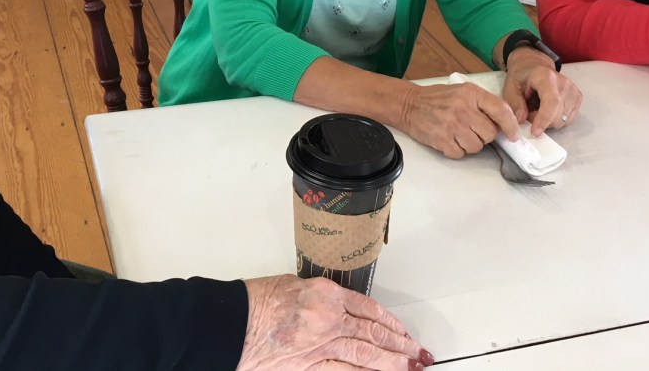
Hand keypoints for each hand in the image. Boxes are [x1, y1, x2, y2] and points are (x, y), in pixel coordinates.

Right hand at [238, 275, 431, 370]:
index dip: (391, 322)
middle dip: (400, 344)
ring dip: (393, 361)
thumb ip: (319, 299)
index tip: (402, 331)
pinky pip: (345, 370)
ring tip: (411, 366)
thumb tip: (338, 310)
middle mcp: (329, 316)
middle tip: (418, 353)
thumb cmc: (254, 303)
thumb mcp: (292, 287)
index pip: (369, 308)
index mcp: (325, 292)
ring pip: (367, 352)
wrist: (230, 322)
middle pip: (374, 331)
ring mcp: (321, 342)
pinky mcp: (310, 365)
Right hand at [400, 80, 518, 158]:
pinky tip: (449, 139)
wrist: (408, 104)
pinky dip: (457, 150)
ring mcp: (452, 125)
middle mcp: (463, 108)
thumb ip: (482, 104)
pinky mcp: (442, 140)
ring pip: (476, 146)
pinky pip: (461, 154)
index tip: (513, 135)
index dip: (510, 125)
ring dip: (470, 144)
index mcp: (471, 93)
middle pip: (489, 134)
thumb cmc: (438, 98)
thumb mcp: (462, 92)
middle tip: (472, 129)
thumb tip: (504, 124)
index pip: (500, 110)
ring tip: (458, 134)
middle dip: (484, 135)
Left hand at [502, 50, 581, 135]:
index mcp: (546, 77)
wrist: (534, 64)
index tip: (535, 132)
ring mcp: (573, 90)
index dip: (544, 119)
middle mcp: (564, 83)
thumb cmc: (521, 76)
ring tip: (537, 109)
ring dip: (548, 121)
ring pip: (563, 120)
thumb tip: (521, 120)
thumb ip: (514, 103)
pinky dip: (556, 120)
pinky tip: (548, 110)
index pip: (552, 101)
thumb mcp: (510, 87)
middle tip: (528, 113)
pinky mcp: (577, 97)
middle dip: (541, 121)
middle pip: (558, 115)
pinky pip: (568, 119)